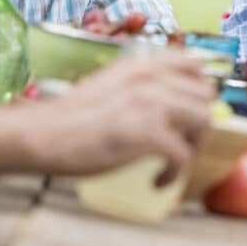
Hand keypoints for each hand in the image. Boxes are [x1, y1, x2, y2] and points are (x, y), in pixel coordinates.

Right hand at [22, 55, 214, 182]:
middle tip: (182, 143)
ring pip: (203, 121)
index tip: (192, 110)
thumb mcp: (111, 84)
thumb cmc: (70, 117)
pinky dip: (175, 172)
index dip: (199, 89)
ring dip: (193, 146)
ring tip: (172, 162)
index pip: (195, 65)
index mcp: (143, 66)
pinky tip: (158, 180)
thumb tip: (172, 100)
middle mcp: (152, 79)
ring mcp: (152, 105)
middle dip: (198, 123)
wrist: (41, 135)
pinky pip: (184, 155)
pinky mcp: (149, 134)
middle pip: (205, 96)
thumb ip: (141, 85)